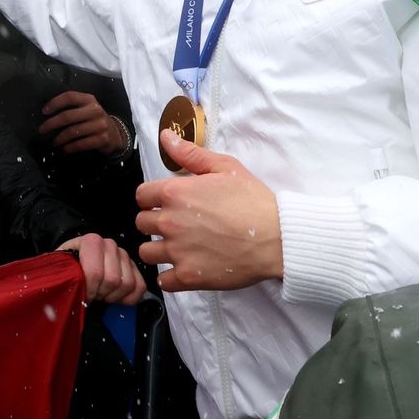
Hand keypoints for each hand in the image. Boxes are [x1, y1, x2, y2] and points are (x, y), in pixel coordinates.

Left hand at [40, 91, 125, 155]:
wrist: (115, 134)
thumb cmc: (94, 120)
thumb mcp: (87, 108)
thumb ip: (72, 107)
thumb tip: (48, 113)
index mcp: (89, 99)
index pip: (70, 97)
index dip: (55, 103)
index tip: (44, 111)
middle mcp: (95, 110)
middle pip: (68, 116)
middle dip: (51, 124)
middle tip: (42, 130)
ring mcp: (100, 125)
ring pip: (73, 132)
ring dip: (60, 138)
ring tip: (55, 142)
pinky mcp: (102, 139)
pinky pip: (81, 144)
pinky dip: (70, 147)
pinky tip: (65, 148)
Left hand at [56, 233, 146, 305]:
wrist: (74, 267)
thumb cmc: (66, 268)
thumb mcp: (60, 268)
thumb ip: (64, 274)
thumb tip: (74, 288)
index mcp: (91, 241)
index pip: (95, 272)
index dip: (89, 289)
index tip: (82, 293)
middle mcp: (110, 244)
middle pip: (113, 279)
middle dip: (100, 293)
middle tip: (91, 295)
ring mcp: (124, 255)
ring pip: (128, 283)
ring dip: (113, 296)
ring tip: (100, 295)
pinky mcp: (134, 268)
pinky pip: (140, 286)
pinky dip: (129, 298)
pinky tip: (115, 298)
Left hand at [135, 130, 282, 291]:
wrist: (277, 237)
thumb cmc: (253, 200)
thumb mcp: (224, 167)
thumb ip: (190, 154)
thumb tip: (166, 137)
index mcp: (174, 193)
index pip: (141, 196)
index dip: (152, 199)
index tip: (164, 203)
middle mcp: (170, 222)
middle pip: (141, 224)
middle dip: (154, 222)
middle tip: (175, 224)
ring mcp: (178, 251)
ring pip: (146, 253)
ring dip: (158, 250)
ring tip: (177, 247)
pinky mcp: (189, 276)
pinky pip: (163, 281)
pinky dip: (169, 277)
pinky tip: (183, 267)